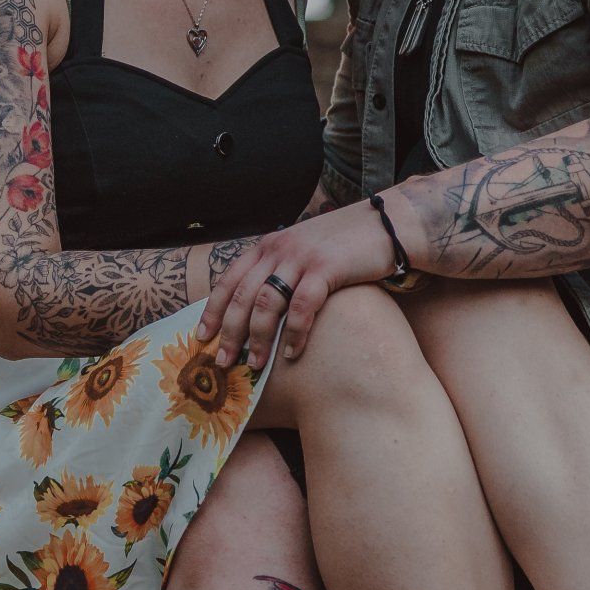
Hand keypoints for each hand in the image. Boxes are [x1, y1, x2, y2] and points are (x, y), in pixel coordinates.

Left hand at [198, 200, 400, 367]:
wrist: (388, 224)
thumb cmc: (346, 245)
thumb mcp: (304, 251)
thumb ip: (281, 271)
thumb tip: (261, 308)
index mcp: (268, 245)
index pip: (229, 280)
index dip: (212, 311)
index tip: (202, 338)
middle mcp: (278, 249)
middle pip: (241, 297)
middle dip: (229, 333)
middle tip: (223, 362)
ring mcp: (301, 257)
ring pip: (266, 304)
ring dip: (258, 339)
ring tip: (256, 365)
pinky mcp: (326, 268)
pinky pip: (302, 307)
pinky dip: (295, 333)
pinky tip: (292, 353)